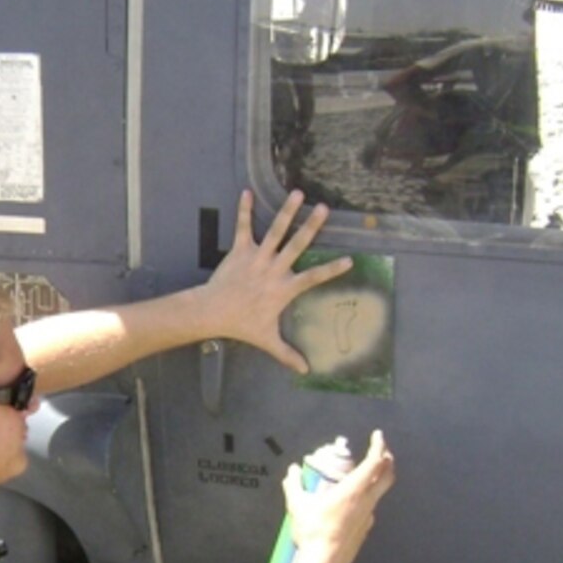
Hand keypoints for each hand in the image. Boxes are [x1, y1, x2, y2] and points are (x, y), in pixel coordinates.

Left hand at [202, 189, 351, 372]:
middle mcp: (273, 269)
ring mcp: (257, 258)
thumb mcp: (267, 340)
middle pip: (297, 245)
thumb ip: (287, 353)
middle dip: (311, 226)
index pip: (313, 278)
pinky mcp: (239, 250)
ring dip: (286, 212)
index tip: (350, 260)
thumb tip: (306, 370)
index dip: (332, 270)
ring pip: (275, 231)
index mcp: (284, 288)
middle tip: (324, 209)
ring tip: (297, 193)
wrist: (213, 312)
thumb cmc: (242, 326)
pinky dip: (244, 210)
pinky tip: (246, 192)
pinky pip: (243, 227)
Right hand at [285, 430, 394, 562]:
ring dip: (377, 479)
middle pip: (387, 475)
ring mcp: (368, 516)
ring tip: (364, 474)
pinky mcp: (365, 529)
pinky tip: (353, 501)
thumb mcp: (298, 505)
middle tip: (381, 451)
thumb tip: (292, 471)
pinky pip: (370, 508)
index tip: (377, 436)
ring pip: (380, 492)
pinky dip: (367, 497)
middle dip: (387, 459)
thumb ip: (294, 485)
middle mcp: (367, 501)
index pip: (374, 462)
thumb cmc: (313, 532)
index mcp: (354, 490)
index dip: (378, 446)